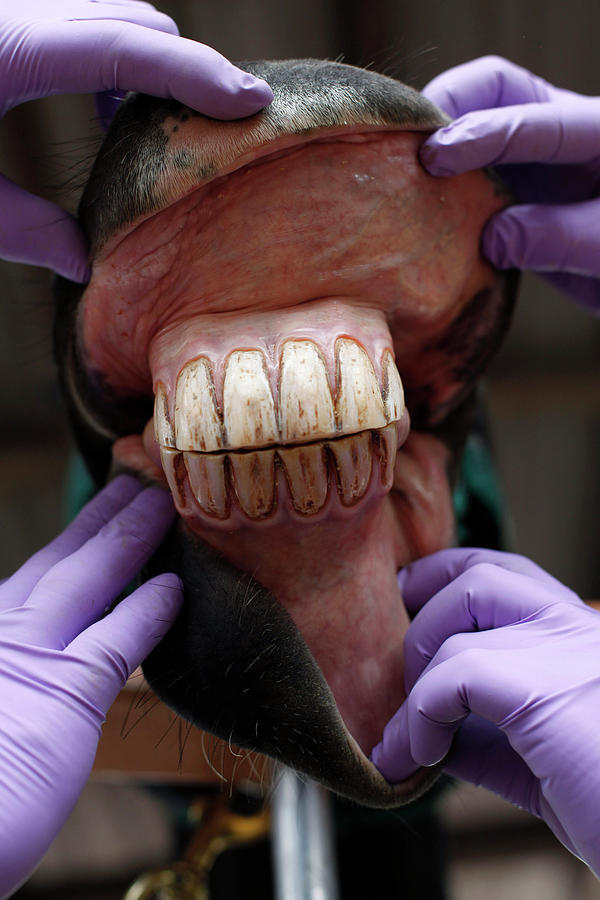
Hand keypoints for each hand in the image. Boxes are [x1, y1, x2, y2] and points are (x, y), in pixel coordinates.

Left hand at [0, 1, 272, 281]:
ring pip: (120, 17)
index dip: (195, 74)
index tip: (254, 102)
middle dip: (194, 70)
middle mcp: (26, 13)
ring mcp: (25, 10)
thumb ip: (22, 229)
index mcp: (14, 47)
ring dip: (159, 65)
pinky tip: (109, 111)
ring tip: (177, 129)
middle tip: (232, 126)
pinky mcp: (20, 20)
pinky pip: (90, 25)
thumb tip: (83, 265)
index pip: (124, 48)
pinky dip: (120, 61)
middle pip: (139, 24)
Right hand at [0, 475, 182, 897]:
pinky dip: (147, 609)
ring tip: (163, 504)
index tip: (105, 512)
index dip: (76, 538)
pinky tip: (174, 587)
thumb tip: (54, 660)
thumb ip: (26, 673)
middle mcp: (6, 634)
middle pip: (62, 559)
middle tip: (138, 478)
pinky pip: (118, 638)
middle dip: (105, 515)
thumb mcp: (3, 706)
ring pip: (89, 577)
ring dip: (131, 536)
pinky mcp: (64, 695)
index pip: (40, 574)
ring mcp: (31, 658)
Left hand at [371, 548, 599, 874]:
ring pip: (455, 630)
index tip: (406, 596)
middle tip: (397, 663)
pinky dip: (420, 717)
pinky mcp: (540, 691)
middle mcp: (574, 628)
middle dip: (421, 611)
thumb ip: (490, 736)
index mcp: (579, 634)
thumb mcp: (544, 757)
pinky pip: (452, 678)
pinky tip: (424, 757)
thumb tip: (429, 733)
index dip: (446, 575)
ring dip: (414, 686)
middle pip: (477, 576)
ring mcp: (562, 650)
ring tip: (409, 740)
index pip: (506, 572)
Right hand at [420, 56, 599, 311]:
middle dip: (448, 107)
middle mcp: (562, 134)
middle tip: (411, 149)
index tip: (435, 157)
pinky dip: (443, 177)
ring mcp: (536, 160)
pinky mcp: (517, 190)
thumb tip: (490, 237)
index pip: (531, 122)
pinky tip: (421, 199)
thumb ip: (554, 239)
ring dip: (438, 140)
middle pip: (496, 90)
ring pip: (476, 121)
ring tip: (405, 170)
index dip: (480, 135)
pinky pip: (471, 170)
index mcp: (597, 135)